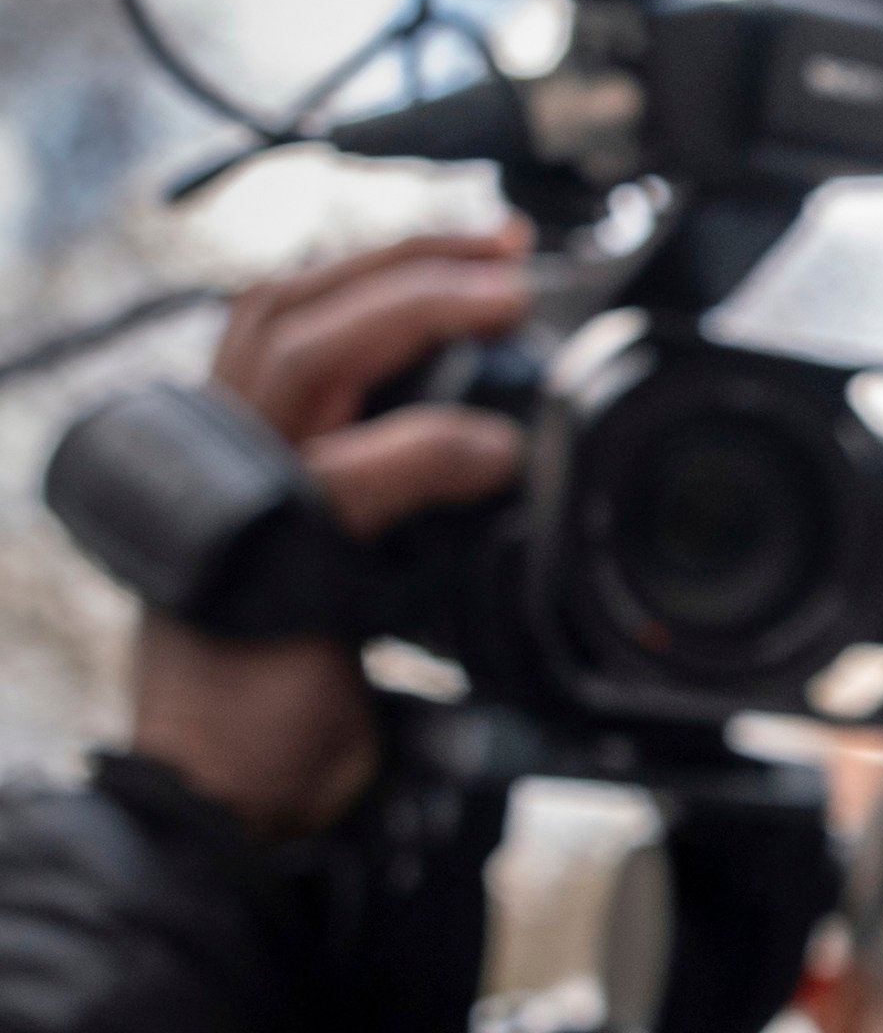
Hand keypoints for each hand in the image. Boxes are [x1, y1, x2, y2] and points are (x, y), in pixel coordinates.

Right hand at [127, 228, 533, 838]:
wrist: (229, 786)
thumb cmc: (290, 683)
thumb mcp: (362, 570)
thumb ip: (405, 506)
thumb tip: (506, 454)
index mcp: (242, 446)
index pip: (293, 317)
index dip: (381, 266)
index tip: (481, 248)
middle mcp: (226, 451)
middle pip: (292, 303)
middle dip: (404, 256)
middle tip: (504, 246)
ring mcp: (237, 495)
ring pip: (303, 351)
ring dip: (411, 306)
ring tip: (504, 296)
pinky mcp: (270, 555)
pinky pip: (353, 473)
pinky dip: (433, 447)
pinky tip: (499, 449)